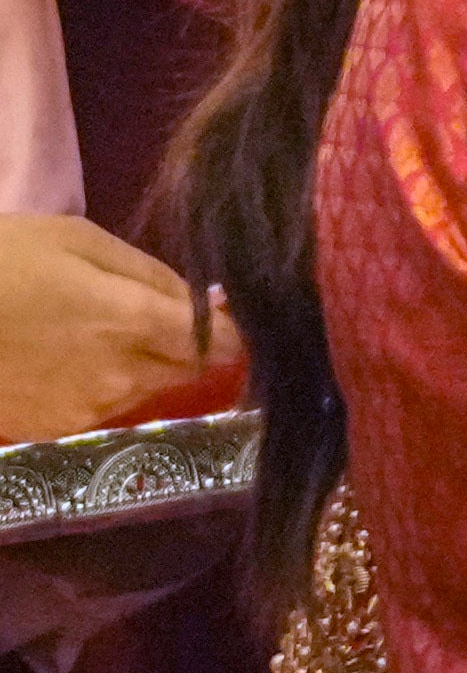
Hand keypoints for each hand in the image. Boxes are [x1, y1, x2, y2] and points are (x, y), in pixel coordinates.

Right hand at [0, 215, 237, 441]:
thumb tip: (209, 302)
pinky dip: (104, 386)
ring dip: (145, 366)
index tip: (235, 314)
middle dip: (189, 347)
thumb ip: (152, 276)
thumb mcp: (80, 242)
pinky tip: (69, 359)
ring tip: (98, 331)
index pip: (221, 344)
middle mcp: (118, 377)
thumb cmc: (0, 260)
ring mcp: (83, 411)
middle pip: (188, 372)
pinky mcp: (52, 430)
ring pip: (147, 391)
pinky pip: (104, 409)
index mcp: (131, 324)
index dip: (237, 331)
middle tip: (162, 317)